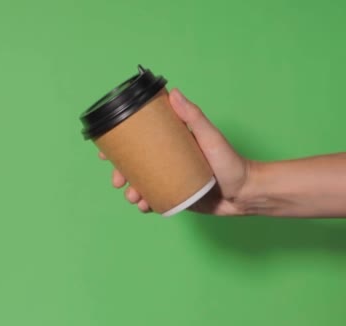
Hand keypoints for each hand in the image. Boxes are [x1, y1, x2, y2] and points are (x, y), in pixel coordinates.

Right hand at [99, 88, 251, 215]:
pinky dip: (145, 204)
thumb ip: (193, 116)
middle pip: (134, 164)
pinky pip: (154, 199)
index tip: (105, 152)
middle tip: (117, 182)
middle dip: (120, 174)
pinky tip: (145, 206)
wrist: (245, 194)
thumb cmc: (231, 161)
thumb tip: (174, 93)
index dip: (119, 145)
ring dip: (131, 192)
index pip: (140, 140)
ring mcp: (170, 178)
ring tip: (135, 198)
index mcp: (171, 142)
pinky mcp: (175, 195)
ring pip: (141, 184)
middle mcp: (167, 159)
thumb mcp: (210, 137)